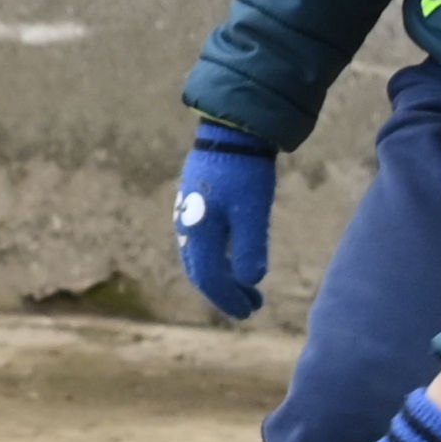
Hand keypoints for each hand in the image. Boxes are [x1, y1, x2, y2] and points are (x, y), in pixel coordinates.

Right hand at [173, 135, 276, 324]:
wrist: (231, 130)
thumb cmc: (245, 172)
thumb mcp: (253, 211)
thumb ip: (250, 247)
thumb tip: (251, 281)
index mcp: (198, 233)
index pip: (209, 279)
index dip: (229, 299)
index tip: (250, 311)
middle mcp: (187, 227)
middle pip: (201, 272)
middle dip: (225, 292)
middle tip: (251, 305)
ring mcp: (188, 214)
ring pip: (199, 257)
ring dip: (222, 275)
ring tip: (245, 284)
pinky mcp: (195, 201)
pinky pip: (201, 241)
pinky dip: (217, 257)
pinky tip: (233, 254)